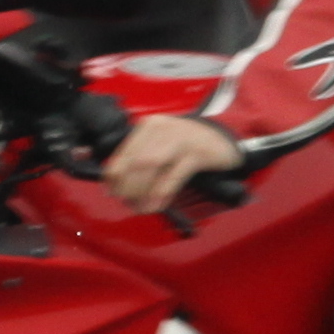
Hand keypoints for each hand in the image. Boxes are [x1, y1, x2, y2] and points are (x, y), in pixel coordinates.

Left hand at [101, 113, 246, 212]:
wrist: (221, 139)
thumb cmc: (186, 145)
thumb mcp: (161, 144)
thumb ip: (140, 157)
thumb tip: (115, 183)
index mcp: (149, 126)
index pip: (124, 151)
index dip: (114, 174)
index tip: (112, 190)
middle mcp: (162, 128)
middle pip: (136, 160)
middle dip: (128, 186)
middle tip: (127, 202)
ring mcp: (180, 139)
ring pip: (151, 166)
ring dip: (142, 191)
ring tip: (140, 207)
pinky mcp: (197, 153)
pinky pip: (173, 177)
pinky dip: (161, 194)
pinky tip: (156, 206)